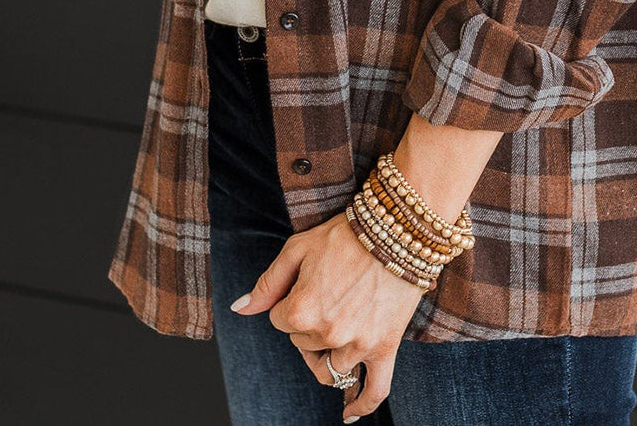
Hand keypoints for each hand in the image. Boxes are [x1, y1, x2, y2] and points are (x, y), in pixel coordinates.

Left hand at [230, 211, 424, 420]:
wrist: (396, 229)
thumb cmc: (344, 235)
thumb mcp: (297, 248)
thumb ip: (267, 284)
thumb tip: (240, 309)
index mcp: (301, 309)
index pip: (278, 321)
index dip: (289, 300)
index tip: (307, 281)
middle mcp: (327, 333)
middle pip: (302, 344)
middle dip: (306, 323)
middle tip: (325, 292)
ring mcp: (357, 344)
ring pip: (328, 368)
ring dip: (324, 353)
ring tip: (332, 329)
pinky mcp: (384, 348)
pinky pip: (374, 390)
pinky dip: (360, 406)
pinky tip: (347, 415)